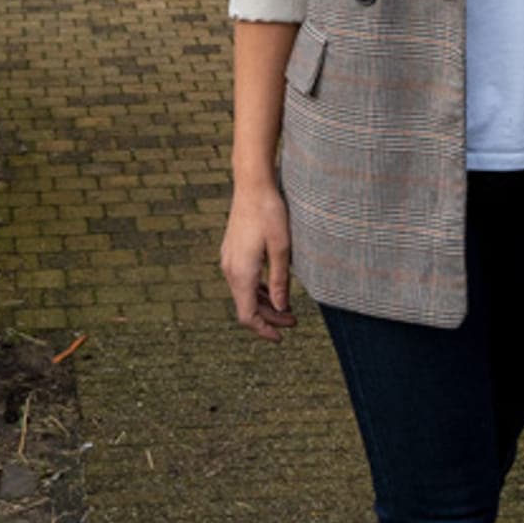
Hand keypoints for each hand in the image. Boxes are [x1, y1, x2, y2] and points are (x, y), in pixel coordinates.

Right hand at [220, 180, 295, 339]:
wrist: (252, 185)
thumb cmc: (270, 213)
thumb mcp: (282, 248)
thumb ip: (280, 281)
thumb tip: (282, 308)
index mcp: (241, 273)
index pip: (247, 316)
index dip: (263, 330)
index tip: (281, 337)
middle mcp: (230, 269)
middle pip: (246, 307)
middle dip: (269, 318)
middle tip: (294, 321)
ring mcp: (229, 260)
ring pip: (243, 294)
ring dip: (264, 304)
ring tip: (287, 308)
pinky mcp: (231, 251)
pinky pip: (242, 280)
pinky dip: (257, 290)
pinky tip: (273, 288)